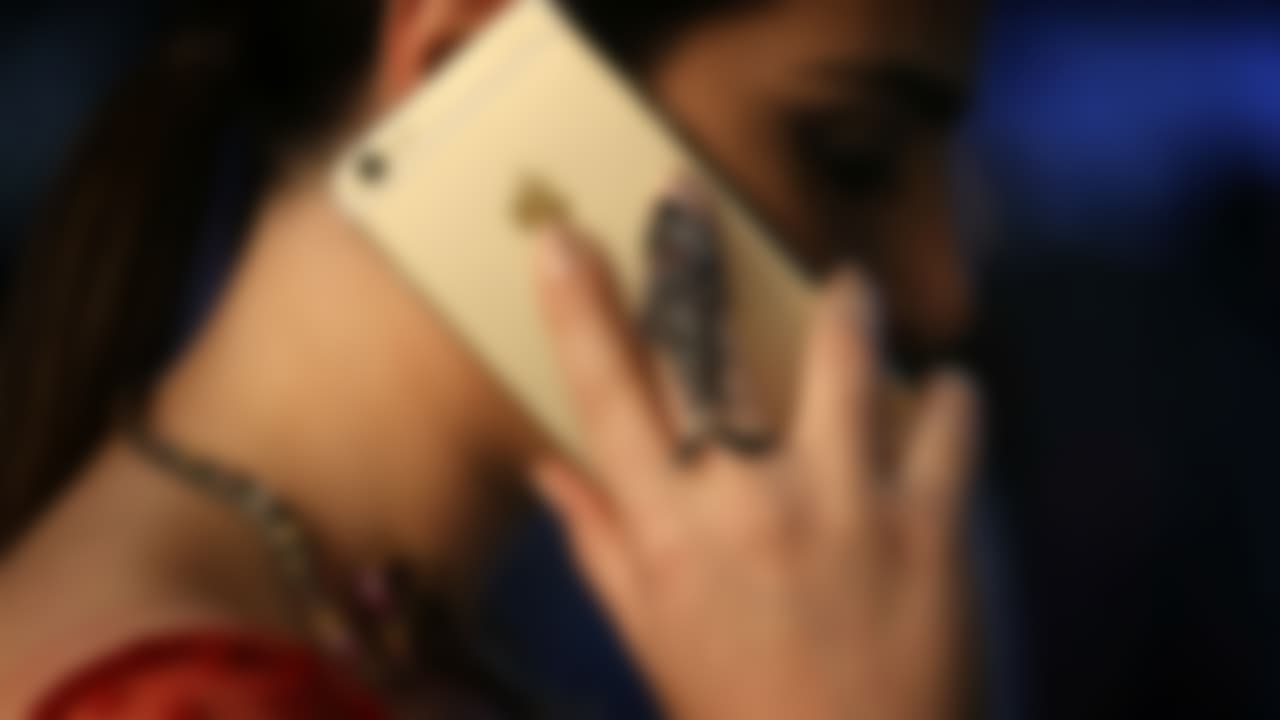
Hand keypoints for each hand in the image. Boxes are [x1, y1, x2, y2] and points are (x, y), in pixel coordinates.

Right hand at [528, 220, 976, 719]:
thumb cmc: (739, 714)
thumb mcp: (649, 637)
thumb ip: (601, 543)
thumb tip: (548, 470)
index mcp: (668, 530)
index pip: (605, 394)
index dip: (577, 306)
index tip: (559, 237)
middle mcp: (747, 499)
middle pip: (708, 348)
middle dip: (691, 255)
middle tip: (685, 196)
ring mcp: (844, 504)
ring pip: (844, 355)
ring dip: (847, 307)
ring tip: (850, 287)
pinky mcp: (929, 523)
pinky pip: (950, 421)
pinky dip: (950, 395)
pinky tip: (944, 392)